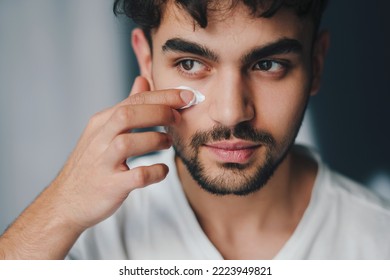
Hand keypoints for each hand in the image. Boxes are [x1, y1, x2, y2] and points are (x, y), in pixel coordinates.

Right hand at [0, 76, 193, 258]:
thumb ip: (126, 106)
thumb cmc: (92, 165)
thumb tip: (143, 80)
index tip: (187, 96)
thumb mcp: (103, 130)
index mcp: (101, 123)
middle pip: (128, 115)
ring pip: (128, 143)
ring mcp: (102, 163)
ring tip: (168, 143)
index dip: (163, 96)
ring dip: (155, 140)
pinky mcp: (110, 186)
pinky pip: (136, 176)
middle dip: (159, 112)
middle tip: (179, 117)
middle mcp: (99, 140)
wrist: (67, 202)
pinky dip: (154, 171)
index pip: (133, 101)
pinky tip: (162, 170)